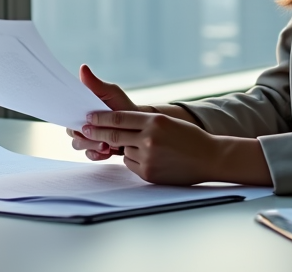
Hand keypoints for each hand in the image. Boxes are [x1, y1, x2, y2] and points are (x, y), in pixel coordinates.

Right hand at [66, 65, 137, 160]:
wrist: (137, 122)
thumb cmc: (121, 104)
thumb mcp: (110, 92)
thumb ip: (95, 84)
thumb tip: (83, 68)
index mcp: (81, 110)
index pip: (66, 115)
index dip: (69, 118)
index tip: (82, 120)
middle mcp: (81, 124)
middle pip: (71, 132)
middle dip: (82, 135)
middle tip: (96, 134)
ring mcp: (88, 138)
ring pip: (78, 145)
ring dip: (90, 146)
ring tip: (105, 144)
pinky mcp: (96, 150)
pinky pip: (90, 156)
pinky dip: (97, 154)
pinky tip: (107, 151)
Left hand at [81, 110, 218, 184]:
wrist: (209, 157)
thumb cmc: (188, 137)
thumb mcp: (166, 122)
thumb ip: (143, 122)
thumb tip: (116, 123)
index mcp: (154, 121)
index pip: (119, 118)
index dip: (100, 118)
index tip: (88, 117)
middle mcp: (149, 138)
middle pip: (113, 135)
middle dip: (96, 132)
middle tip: (83, 129)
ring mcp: (149, 157)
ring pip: (123, 150)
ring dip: (123, 148)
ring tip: (141, 146)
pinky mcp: (149, 173)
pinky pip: (131, 164)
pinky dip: (133, 159)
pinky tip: (148, 158)